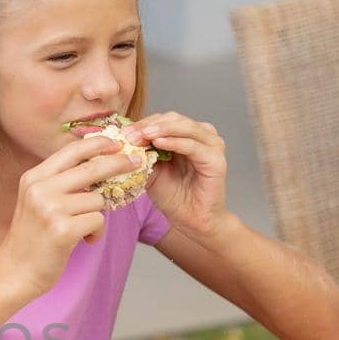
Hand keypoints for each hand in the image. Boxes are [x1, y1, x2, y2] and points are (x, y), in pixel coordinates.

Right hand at [0, 133, 140, 294]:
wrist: (15, 272)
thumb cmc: (31, 239)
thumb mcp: (36, 201)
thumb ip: (60, 182)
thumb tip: (100, 165)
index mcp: (34, 178)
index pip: (71, 151)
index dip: (98, 144)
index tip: (117, 143)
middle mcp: (40, 189)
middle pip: (92, 168)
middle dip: (118, 163)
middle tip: (135, 163)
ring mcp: (51, 209)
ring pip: (98, 200)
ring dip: (98, 215)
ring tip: (83, 229)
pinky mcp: (63, 230)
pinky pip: (98, 220)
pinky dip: (97, 233)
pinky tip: (84, 241)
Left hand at [132, 111, 229, 236]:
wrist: (191, 221)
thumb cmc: (174, 197)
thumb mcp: (151, 171)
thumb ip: (143, 153)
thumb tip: (124, 138)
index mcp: (186, 135)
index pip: (163, 120)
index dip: (143, 123)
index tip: (122, 132)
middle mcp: (202, 135)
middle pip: (173, 119)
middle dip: (149, 125)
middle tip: (129, 135)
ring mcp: (211, 145)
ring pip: (184, 127)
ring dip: (161, 129)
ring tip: (142, 136)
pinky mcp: (215, 159)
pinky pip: (193, 145)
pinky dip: (175, 142)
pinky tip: (158, 143)